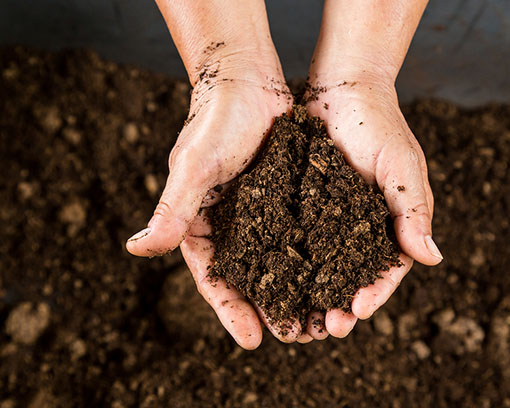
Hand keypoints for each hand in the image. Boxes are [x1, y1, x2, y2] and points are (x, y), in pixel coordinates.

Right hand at [126, 49, 297, 348]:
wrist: (246, 79)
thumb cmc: (215, 120)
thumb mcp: (194, 167)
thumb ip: (172, 210)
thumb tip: (136, 250)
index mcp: (201, 223)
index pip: (214, 278)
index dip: (231, 310)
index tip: (253, 342)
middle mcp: (230, 224)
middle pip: (249, 278)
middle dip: (269, 309)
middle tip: (295, 337)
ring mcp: (260, 213)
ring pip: (278, 261)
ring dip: (295, 290)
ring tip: (318, 318)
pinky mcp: (285, 198)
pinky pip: (299, 233)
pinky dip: (313, 256)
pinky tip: (333, 275)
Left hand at [302, 76, 442, 339]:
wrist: (341, 89)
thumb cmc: (378, 124)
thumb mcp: (401, 166)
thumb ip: (413, 210)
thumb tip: (432, 258)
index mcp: (390, 222)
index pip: (387, 269)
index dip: (374, 293)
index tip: (357, 312)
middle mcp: (360, 227)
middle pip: (352, 277)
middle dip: (341, 304)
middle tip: (326, 328)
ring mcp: (330, 219)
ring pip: (322, 267)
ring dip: (313, 295)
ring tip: (300, 319)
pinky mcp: (303, 206)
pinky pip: (296, 240)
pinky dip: (290, 265)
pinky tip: (275, 283)